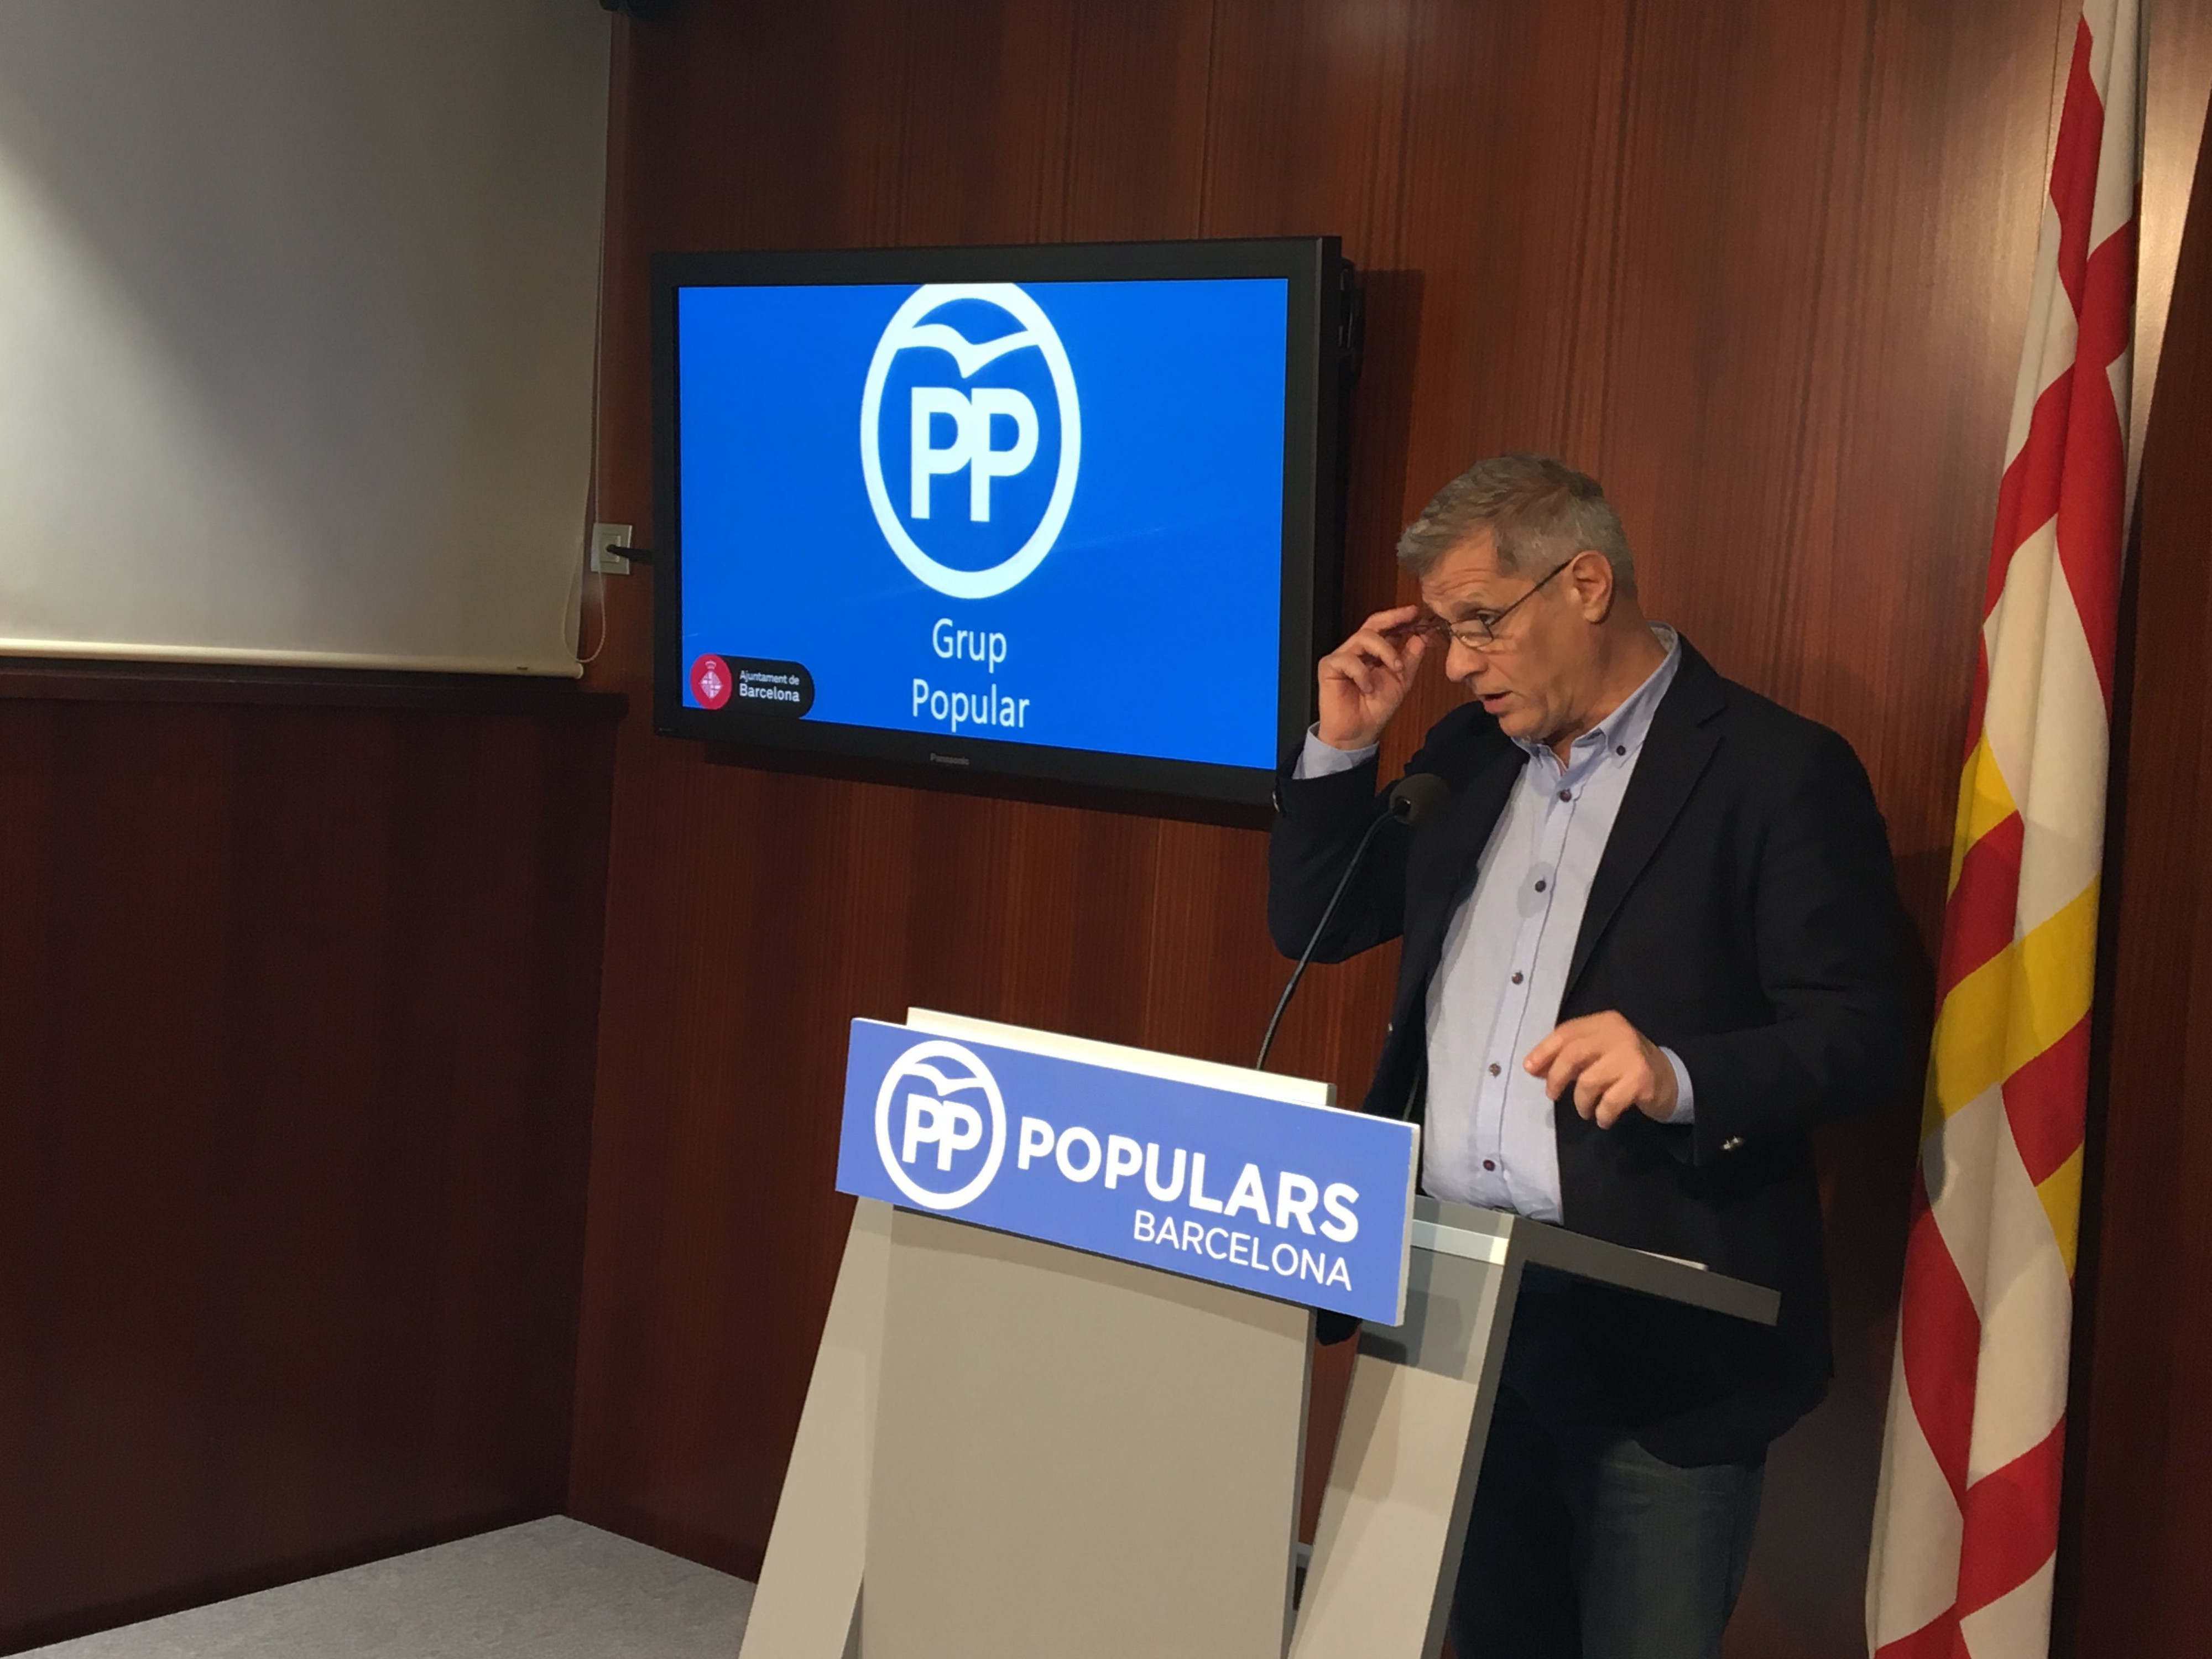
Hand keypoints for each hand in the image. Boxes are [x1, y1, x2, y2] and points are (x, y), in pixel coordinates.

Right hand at [1317, 605, 1427, 750]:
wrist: (1357, 733)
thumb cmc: (1375, 710)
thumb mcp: (1401, 681)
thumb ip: (1410, 659)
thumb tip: (1422, 636)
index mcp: (1374, 653)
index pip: (1385, 628)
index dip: (1400, 618)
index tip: (1417, 613)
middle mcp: (1357, 650)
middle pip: (1372, 624)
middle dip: (1392, 618)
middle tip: (1409, 616)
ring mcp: (1343, 657)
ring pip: (1364, 637)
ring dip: (1385, 651)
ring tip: (1396, 669)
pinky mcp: (1329, 666)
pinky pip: (1349, 660)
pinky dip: (1363, 673)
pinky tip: (1367, 688)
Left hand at [1523, 1012, 1677, 1128]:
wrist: (1670, 1079)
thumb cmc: (1625, 1065)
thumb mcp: (1598, 1052)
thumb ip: (1569, 1055)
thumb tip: (1533, 1067)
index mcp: (1605, 1022)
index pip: (1566, 1032)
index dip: (1544, 1051)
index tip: (1530, 1069)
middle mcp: (1619, 1034)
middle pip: (1574, 1054)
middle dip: (1556, 1077)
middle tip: (1552, 1095)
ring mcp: (1632, 1057)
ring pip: (1588, 1082)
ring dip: (1580, 1102)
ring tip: (1586, 1110)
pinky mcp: (1641, 1081)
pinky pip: (1609, 1103)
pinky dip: (1601, 1115)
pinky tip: (1603, 1118)